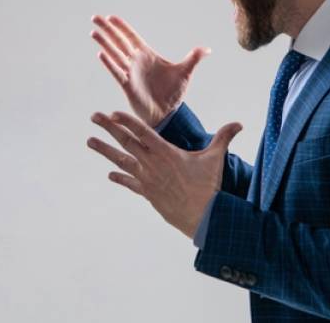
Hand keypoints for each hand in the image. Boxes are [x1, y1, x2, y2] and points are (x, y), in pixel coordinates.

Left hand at [87, 110, 242, 238]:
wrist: (201, 216)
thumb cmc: (208, 186)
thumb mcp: (215, 159)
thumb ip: (224, 138)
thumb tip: (239, 123)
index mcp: (166, 152)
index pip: (143, 131)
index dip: (127, 121)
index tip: (113, 113)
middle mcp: (152, 163)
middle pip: (126, 141)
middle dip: (109, 128)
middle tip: (94, 117)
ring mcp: (147, 178)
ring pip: (121, 160)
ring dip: (104, 150)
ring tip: (89, 141)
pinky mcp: (147, 193)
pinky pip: (130, 183)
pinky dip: (120, 177)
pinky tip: (110, 174)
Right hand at [90, 15, 209, 127]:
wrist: (168, 113)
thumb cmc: (173, 93)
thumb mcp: (185, 72)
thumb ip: (194, 58)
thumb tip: (208, 49)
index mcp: (147, 55)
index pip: (132, 37)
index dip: (122, 27)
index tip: (111, 17)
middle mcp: (136, 62)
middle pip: (119, 42)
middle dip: (107, 30)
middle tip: (95, 17)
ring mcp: (130, 73)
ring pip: (115, 54)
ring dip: (104, 43)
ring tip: (93, 32)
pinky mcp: (128, 85)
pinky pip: (117, 72)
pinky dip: (109, 63)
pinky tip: (101, 54)